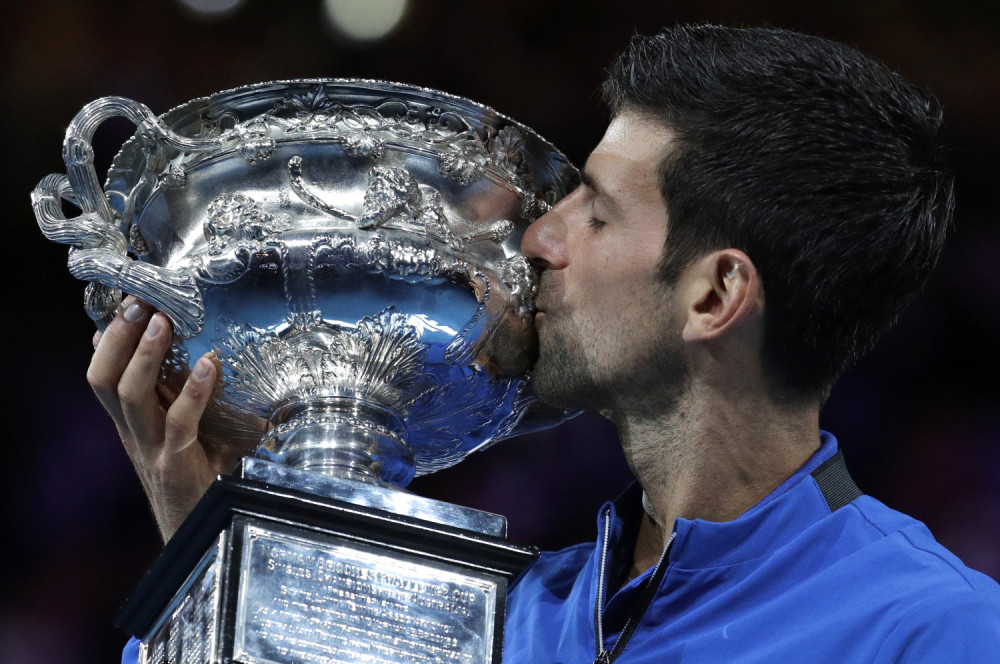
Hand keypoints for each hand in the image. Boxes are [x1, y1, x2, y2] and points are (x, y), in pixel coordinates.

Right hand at [88, 297, 249, 541]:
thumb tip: (212, 353)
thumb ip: (192, 399)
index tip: (128, 301)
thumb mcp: (191, 433)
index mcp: (131, 424)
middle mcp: (133, 434)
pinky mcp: (176, 466)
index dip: (108, 339)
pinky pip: (179, 423)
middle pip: (103, 380)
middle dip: (117, 338)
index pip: (103, 375)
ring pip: (130, 396)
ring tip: (162, 322)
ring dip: (145, 356)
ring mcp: (151, 450)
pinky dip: (194, 392)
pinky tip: (210, 364)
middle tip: (139, 303)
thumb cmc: (203, 479)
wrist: (201, 539)